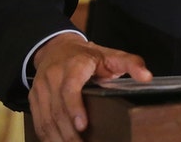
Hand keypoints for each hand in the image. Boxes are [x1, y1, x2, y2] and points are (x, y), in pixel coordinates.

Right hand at [29, 33, 151, 140]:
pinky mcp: (34, 98)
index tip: (82, 126)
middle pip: (57, 109)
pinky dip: (47, 136)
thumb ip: (131, 63)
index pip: (70, 88)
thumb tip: (147, 77)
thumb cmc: (88, 56)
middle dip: (69, 132)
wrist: (57, 48)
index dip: (74, 108)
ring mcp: (41, 88)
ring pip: (46, 118)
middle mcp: (53, 76)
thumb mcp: (111, 55)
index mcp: (74, 65)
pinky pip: (38, 121)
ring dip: (58, 138)